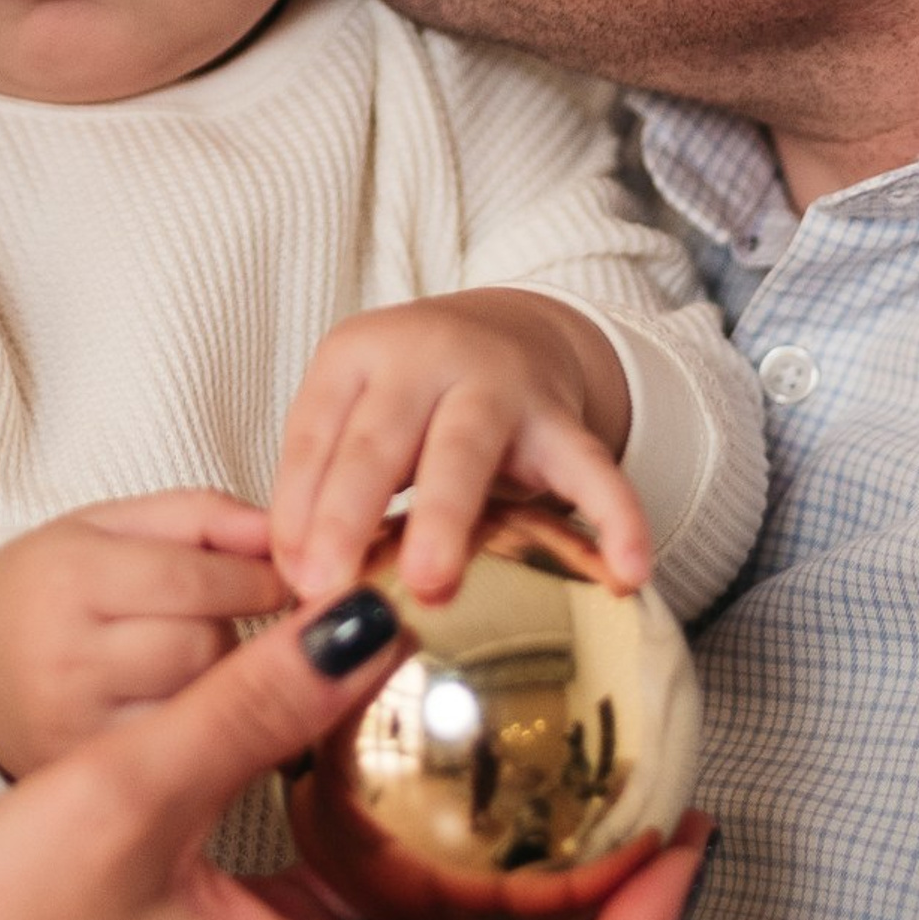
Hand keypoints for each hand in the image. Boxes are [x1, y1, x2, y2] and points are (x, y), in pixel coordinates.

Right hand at [0, 489, 287, 779]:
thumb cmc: (53, 587)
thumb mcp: (112, 525)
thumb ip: (202, 517)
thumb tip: (285, 535)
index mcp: (69, 577)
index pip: (195, 579)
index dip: (258, 579)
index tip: (283, 579)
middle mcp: (65, 659)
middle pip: (203, 649)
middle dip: (233, 632)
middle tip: (221, 621)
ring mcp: (73, 732)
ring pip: (201, 711)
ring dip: (220, 687)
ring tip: (190, 666)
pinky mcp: (86, 784)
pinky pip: (181, 764)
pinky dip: (199, 738)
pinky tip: (182, 719)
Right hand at [0, 585, 707, 919]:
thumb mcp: (122, 800)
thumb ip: (251, 705)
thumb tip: (375, 616)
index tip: (684, 850)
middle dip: (593, 904)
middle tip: (648, 797)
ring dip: (506, 872)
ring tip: (551, 767)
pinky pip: (357, 907)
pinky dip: (408, 844)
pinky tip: (396, 757)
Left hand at [270, 291, 648, 605]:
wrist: (511, 331)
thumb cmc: (408, 397)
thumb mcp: (352, 413)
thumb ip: (318, 485)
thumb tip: (299, 580)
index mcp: (356, 354)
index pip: (316, 434)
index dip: (297, 509)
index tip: (292, 582)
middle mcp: (424, 358)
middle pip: (380, 438)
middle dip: (350, 513)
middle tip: (329, 589)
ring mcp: (498, 385)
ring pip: (466, 449)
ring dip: (445, 517)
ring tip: (431, 585)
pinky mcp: (562, 420)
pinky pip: (593, 469)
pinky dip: (616, 517)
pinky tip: (626, 574)